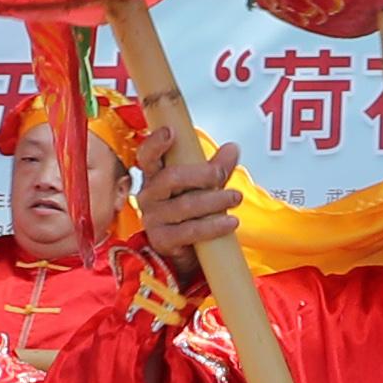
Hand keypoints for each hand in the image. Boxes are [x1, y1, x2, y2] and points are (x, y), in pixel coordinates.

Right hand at [134, 133, 243, 268]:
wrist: (187, 249)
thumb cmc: (190, 212)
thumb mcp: (204, 185)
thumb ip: (217, 167)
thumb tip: (232, 148)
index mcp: (155, 175)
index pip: (148, 155)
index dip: (155, 143)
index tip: (170, 132)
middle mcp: (149, 195)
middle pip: (171, 177)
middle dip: (202, 174)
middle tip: (222, 175)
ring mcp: (153, 219)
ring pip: (184, 205)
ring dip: (215, 201)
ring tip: (235, 198)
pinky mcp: (162, 240)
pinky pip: (189, 231)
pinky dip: (213, 226)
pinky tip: (230, 222)